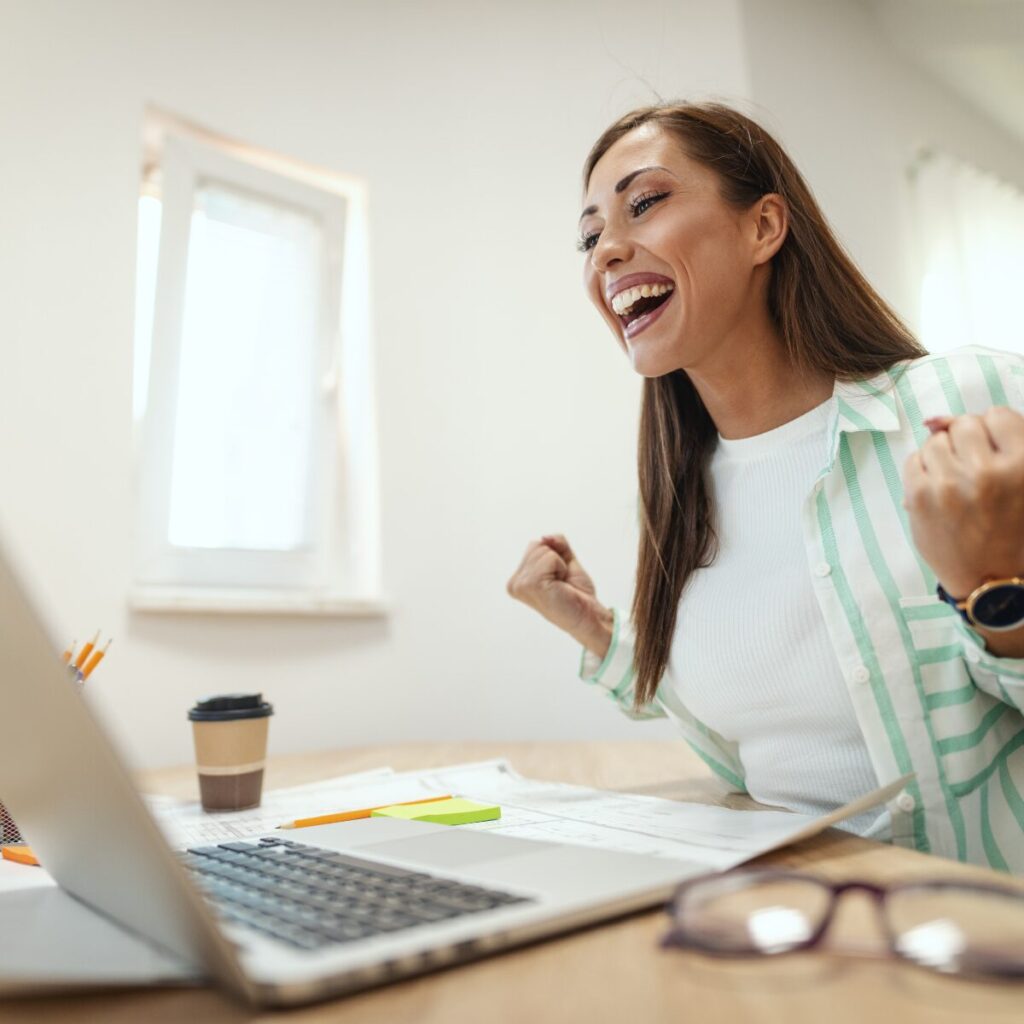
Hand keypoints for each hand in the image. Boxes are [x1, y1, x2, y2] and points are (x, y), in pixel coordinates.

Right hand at [506, 535, 612, 657]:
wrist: (588, 616)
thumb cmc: (576, 594)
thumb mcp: (565, 560)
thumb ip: (555, 543)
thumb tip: (545, 537)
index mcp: (518, 579)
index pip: (535, 545)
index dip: (554, 558)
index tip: (557, 580)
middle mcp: (514, 583)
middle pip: (537, 545)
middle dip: (556, 559)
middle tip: (561, 583)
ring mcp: (520, 585)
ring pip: (543, 549)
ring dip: (559, 565)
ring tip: (560, 585)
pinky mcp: (531, 584)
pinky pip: (550, 557)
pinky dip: (561, 568)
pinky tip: (560, 586)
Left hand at [903, 407, 1023, 598]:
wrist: (992, 579)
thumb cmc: (1012, 527)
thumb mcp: (1023, 480)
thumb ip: (1000, 440)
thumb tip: (936, 417)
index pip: (996, 415)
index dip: (993, 433)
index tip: (994, 455)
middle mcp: (988, 472)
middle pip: (963, 424)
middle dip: (967, 443)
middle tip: (974, 472)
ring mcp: (950, 485)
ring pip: (935, 440)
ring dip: (944, 456)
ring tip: (957, 484)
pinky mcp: (920, 497)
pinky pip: (914, 459)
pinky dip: (923, 470)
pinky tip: (939, 491)